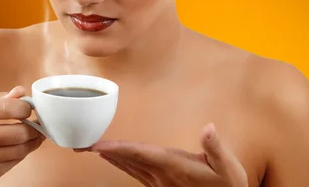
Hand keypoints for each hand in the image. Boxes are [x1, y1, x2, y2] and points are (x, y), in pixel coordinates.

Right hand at [0, 86, 44, 186]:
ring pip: (20, 149)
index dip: (26, 108)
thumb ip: (0, 100)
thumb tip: (21, 91)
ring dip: (32, 142)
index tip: (30, 108)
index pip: (9, 107)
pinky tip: (24, 147)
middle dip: (34, 128)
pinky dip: (24, 153)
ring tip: (35, 136)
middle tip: (38, 125)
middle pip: (19, 132)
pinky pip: (16, 161)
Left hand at [79, 123, 247, 186]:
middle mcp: (162, 175)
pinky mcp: (160, 184)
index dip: (118, 148)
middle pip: (127, 159)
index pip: (140, 154)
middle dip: (103, 150)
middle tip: (80, 144)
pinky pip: (134, 172)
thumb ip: (215, 147)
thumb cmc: (228, 184)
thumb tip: (208, 128)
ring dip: (108, 156)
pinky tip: (111, 157)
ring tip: (89, 147)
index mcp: (174, 166)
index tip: (98, 145)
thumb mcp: (228, 166)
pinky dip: (120, 162)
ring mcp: (159, 182)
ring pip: (128, 166)